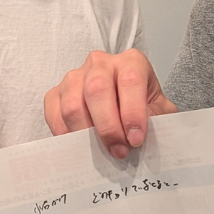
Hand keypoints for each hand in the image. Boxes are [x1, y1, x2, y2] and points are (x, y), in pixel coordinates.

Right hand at [44, 49, 177, 158]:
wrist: (125, 106)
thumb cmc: (144, 107)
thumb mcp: (160, 111)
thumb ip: (157, 120)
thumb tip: (143, 138)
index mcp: (131, 62)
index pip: (130, 81)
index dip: (133, 113)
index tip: (136, 140)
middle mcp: (101, 63)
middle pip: (97, 90)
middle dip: (108, 127)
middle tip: (119, 151)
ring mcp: (75, 76)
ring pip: (73, 104)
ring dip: (87, 134)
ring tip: (101, 152)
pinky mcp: (57, 92)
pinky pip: (54, 112)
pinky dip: (65, 133)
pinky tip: (81, 146)